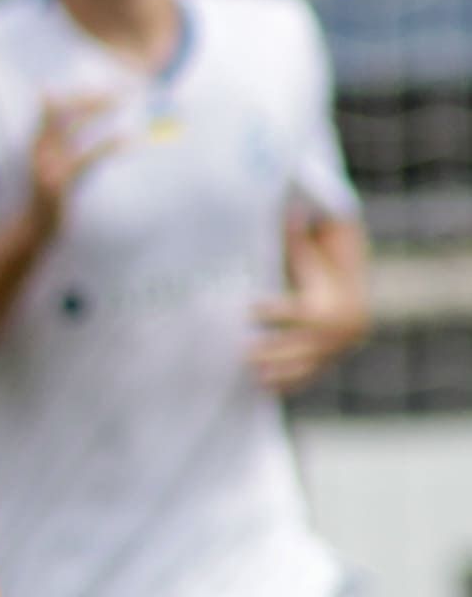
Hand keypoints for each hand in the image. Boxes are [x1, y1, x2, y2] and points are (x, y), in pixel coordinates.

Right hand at [24, 93, 125, 218]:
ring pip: (73, 127)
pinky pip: (88, 157)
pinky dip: (109, 145)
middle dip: (90, 96)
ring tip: (122, 100)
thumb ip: (58, 145)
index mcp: (36, 144)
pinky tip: (129, 140)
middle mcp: (38, 150)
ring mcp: (47, 165)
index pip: (49, 108)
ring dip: (98, 109)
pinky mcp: (59, 183)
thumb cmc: (48, 198)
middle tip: (119, 90)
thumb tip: (79, 130)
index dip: (75, 94)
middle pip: (61, 110)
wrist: (32, 231)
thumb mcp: (49, 167)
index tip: (101, 85)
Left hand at [248, 215, 367, 392]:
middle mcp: (343, 330)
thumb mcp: (311, 252)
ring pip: (307, 366)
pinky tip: (263, 387)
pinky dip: (287, 383)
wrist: (353, 293)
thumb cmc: (322, 268)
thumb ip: (297, 239)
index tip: (248, 311)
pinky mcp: (330, 362)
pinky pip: (309, 377)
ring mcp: (338, 349)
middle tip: (242, 353)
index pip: (301, 311)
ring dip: (278, 373)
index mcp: (336, 302)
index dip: (273, 313)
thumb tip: (289, 208)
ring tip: (250, 374)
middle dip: (274, 350)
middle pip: (304, 344)